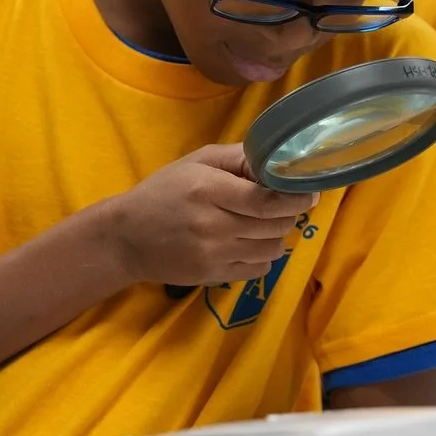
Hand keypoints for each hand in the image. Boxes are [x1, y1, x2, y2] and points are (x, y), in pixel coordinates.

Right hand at [107, 143, 316, 286]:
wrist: (127, 237)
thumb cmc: (164, 191)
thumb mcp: (197, 161)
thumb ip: (239, 157)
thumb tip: (280, 161)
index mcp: (208, 190)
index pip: (266, 200)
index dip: (295, 197)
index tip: (308, 192)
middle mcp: (213, 225)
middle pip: (274, 225)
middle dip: (288, 213)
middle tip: (282, 204)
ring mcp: (213, 255)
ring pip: (272, 249)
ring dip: (276, 235)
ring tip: (262, 224)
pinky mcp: (214, 277)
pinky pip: (259, 269)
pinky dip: (263, 255)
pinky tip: (248, 243)